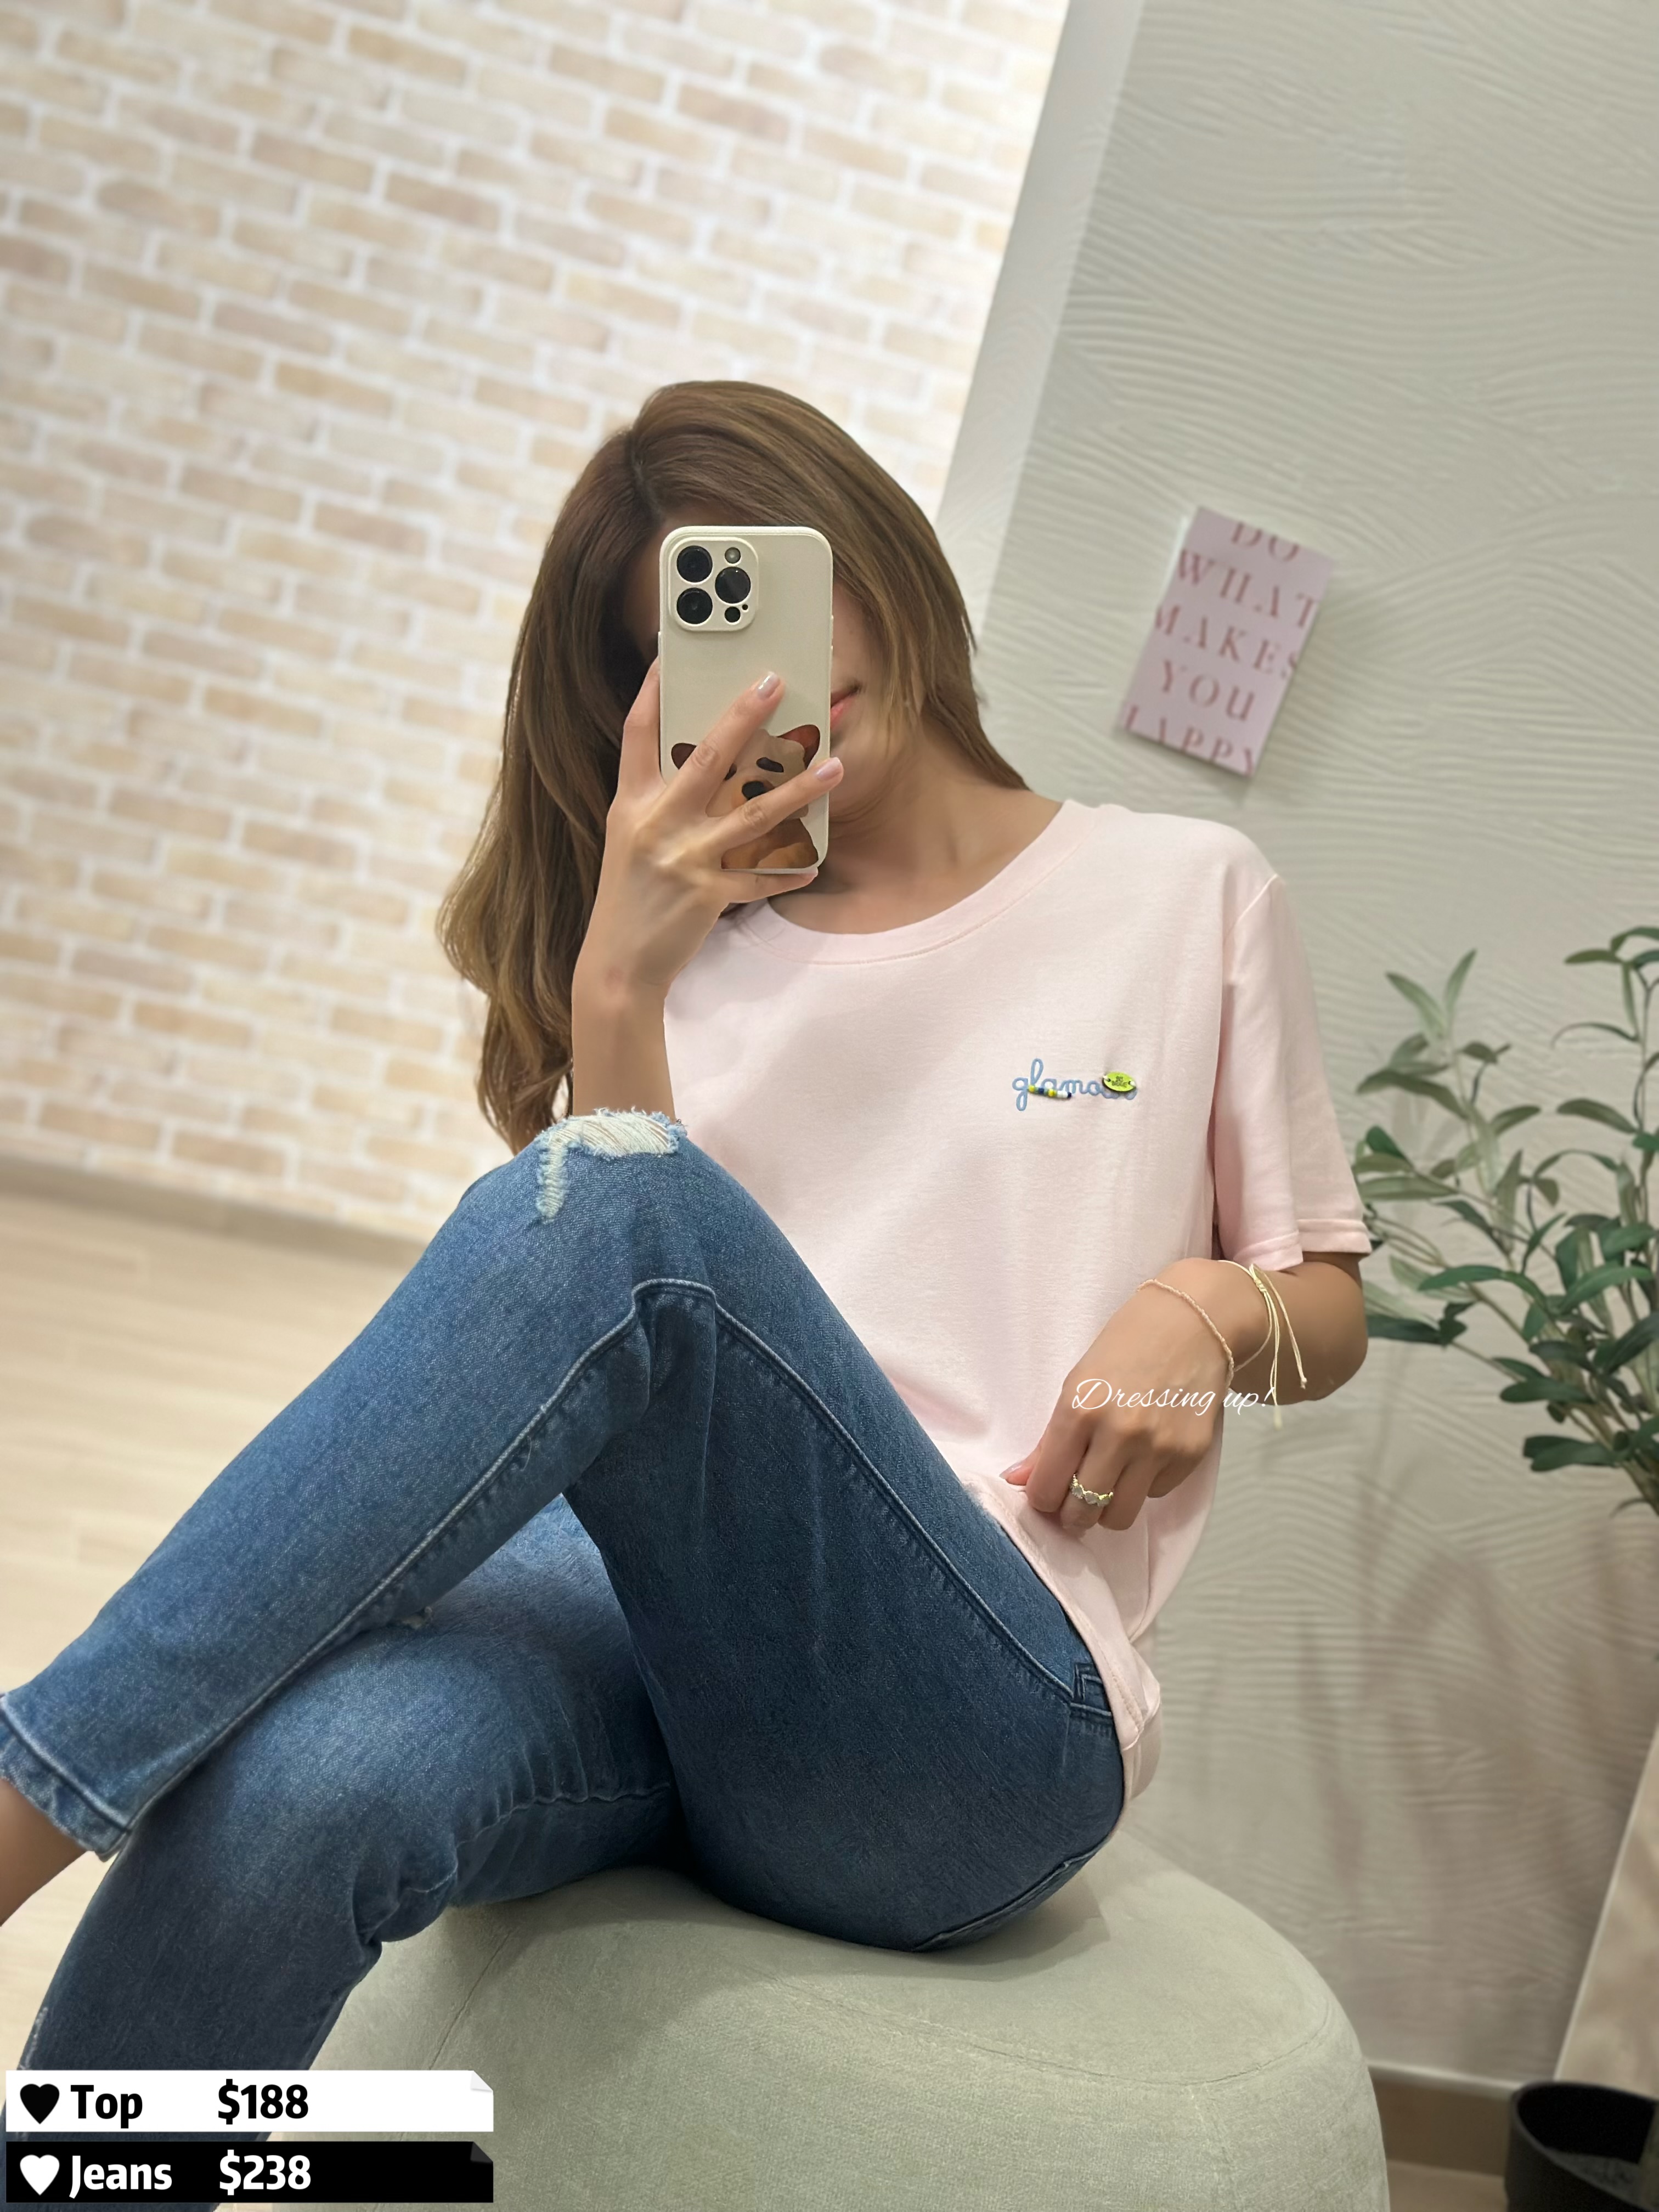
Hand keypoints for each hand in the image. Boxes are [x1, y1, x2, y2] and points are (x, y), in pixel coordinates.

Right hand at [576, 659, 842, 1003]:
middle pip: (706, 757)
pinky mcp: (707, 894)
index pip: (637, 734)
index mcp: (632, 804)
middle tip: (775, 681)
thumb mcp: (632, 840)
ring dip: (798, 788)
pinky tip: (815, 861)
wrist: (618, 965)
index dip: (651, 691)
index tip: (668, 655)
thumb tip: (711, 768)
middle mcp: (657, 823)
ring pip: (752, 813)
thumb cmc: (630, 898)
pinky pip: (760, 876)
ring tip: (834, 765)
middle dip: (743, 716)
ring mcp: (684, 858)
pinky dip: (789, 869)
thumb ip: (664, 803)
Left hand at [1000, 1282, 1233, 1534]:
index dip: (1042, 1499)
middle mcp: (1120, 1434)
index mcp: (1080, 1410)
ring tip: (1109, 1481)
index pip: (1048, 1487)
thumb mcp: (1077, 1383)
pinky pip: (1155, 1494)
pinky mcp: (1191, 1455)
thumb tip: (1018, 1480)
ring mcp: (1160, 1448)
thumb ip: (1050, 1439)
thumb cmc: (1126, 1346)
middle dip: (1072, 1514)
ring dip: (1108, 1508)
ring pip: (1121, 1517)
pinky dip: (1144, 1484)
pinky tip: (1146, 1453)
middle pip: (1084, 1511)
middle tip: (1073, 1501)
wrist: (1193, 1323)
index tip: (1045, 1495)